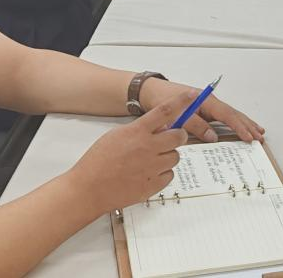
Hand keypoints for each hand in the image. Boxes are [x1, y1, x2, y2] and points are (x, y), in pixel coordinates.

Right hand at [67, 91, 192, 214]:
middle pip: (179, 136)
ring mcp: (152, 167)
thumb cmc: (98, 161)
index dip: (182, 102)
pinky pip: (169, 175)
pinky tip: (148, 173)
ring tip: (151, 160)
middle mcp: (148, 148)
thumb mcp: (118, 135)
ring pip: (175, 157)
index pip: (165, 111)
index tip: (192, 96)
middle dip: (177, 136)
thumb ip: (140, 129)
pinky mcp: (153, 185)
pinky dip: (162, 174)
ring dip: (168, 156)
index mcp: (137, 132)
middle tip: (169, 139)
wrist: (89, 188)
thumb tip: (158, 127)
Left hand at [141, 78, 264, 143]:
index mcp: (205, 101)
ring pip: (230, 115)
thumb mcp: (177, 114)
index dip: (239, 127)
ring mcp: (207, 106)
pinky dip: (234, 123)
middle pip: (233, 114)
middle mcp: (209, 102)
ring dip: (244, 124)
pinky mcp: (203, 110)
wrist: (151, 92)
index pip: (227, 115)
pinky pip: (223, 118)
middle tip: (260, 137)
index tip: (249, 136)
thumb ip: (195, 125)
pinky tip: (239, 127)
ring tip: (257, 131)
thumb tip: (213, 136)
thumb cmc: (162, 100)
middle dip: (248, 125)